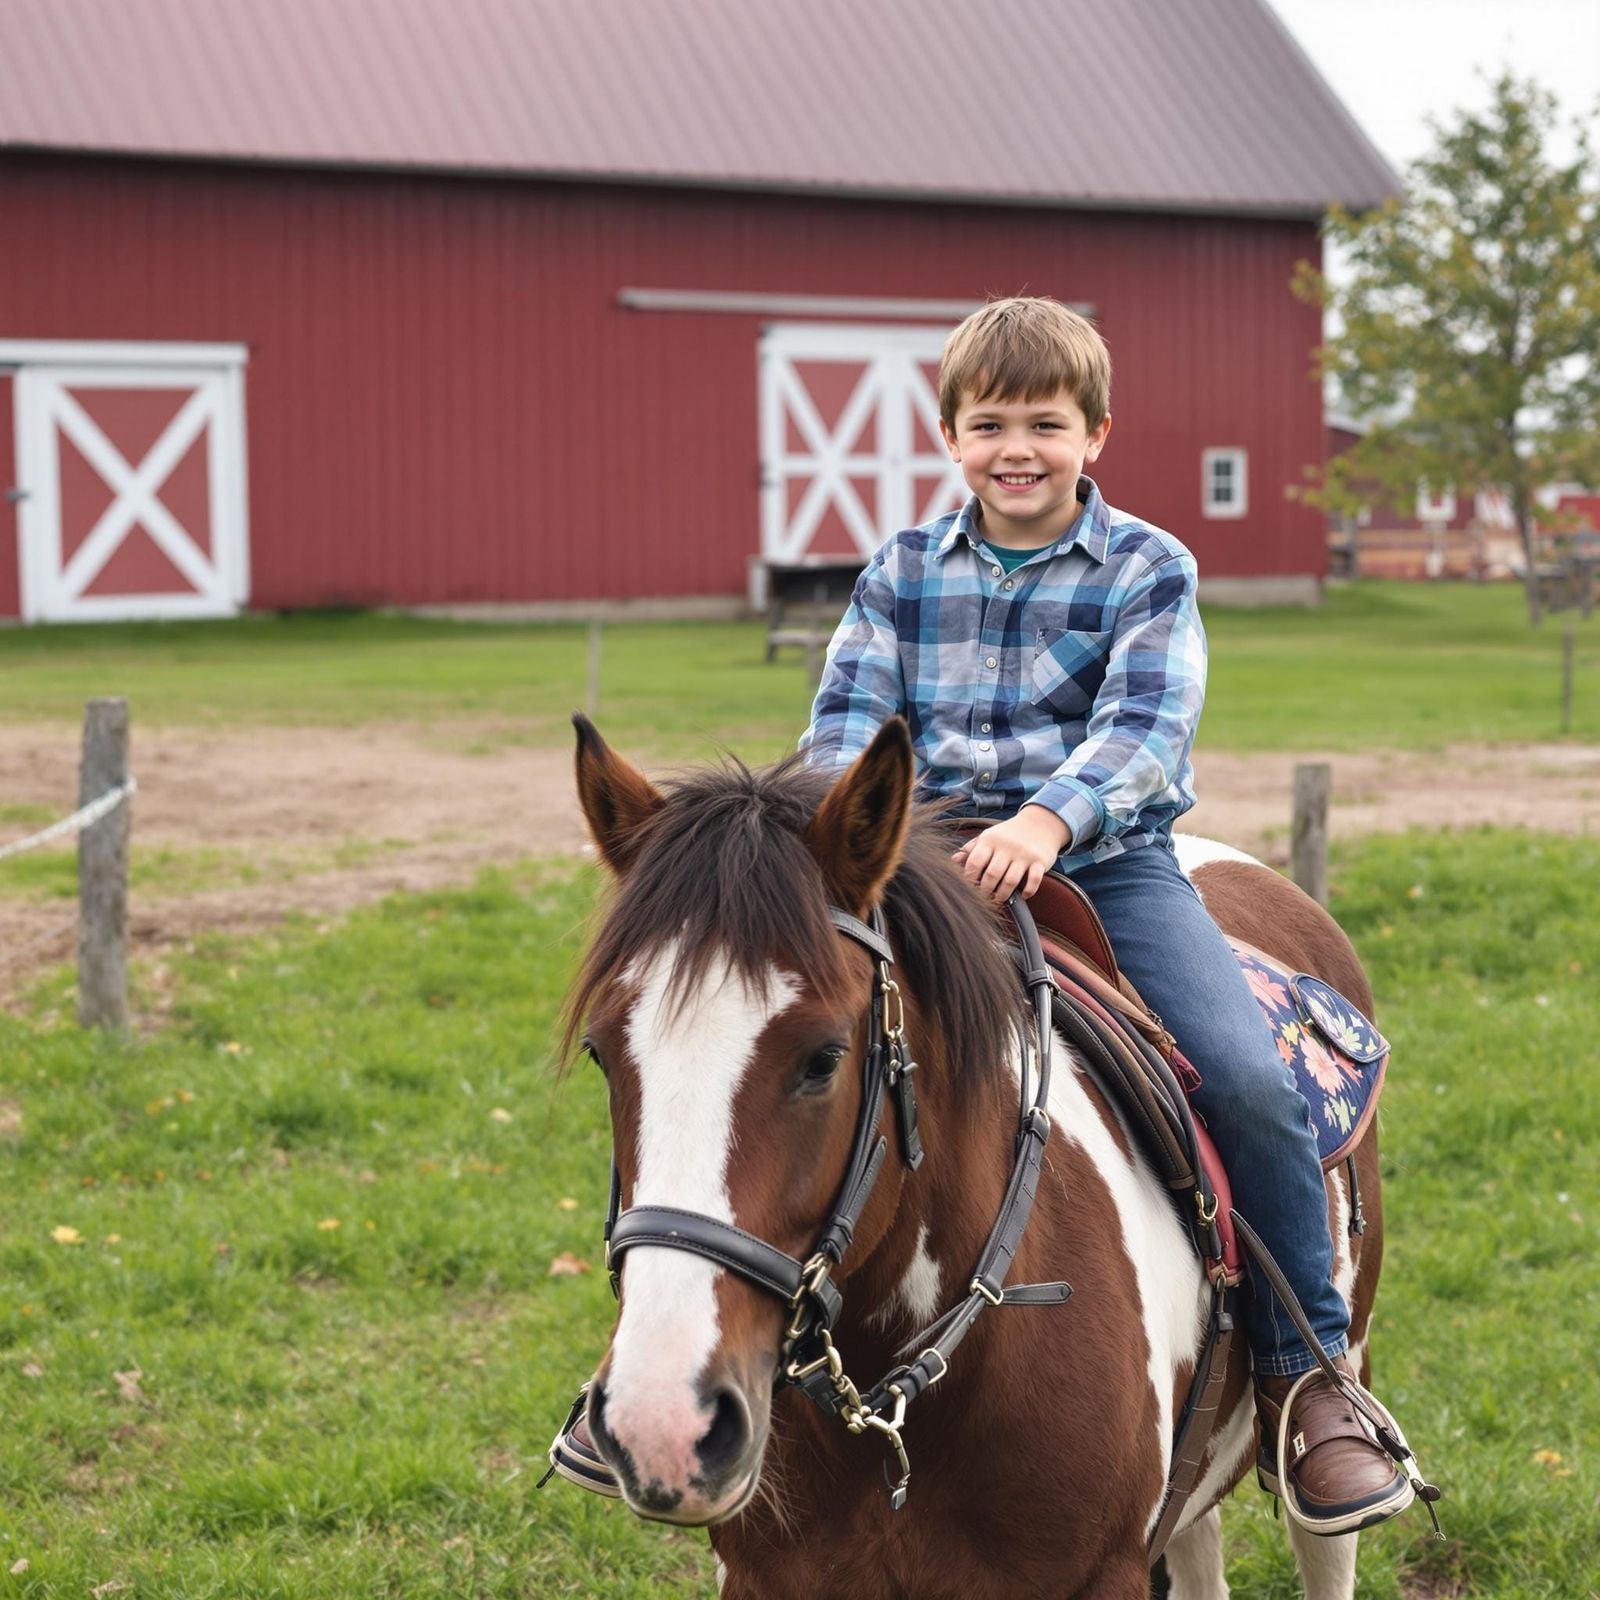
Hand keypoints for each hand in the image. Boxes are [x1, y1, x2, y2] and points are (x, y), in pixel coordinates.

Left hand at [953, 807, 1070, 902]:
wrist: (1039, 823)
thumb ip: (971, 849)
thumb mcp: (989, 837)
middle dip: (986, 890)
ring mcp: (1025, 854)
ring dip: (1002, 895)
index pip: (975, 862)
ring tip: (999, 899)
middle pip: (992, 875)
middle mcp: (1007, 846)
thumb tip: (953, 860)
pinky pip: (1034, 881)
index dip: (969, 878)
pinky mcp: (1040, 861)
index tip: (969, 888)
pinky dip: (1027, 892)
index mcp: (990, 840)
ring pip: (1010, 881)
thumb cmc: (1008, 834)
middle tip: (984, 897)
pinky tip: (1022, 895)